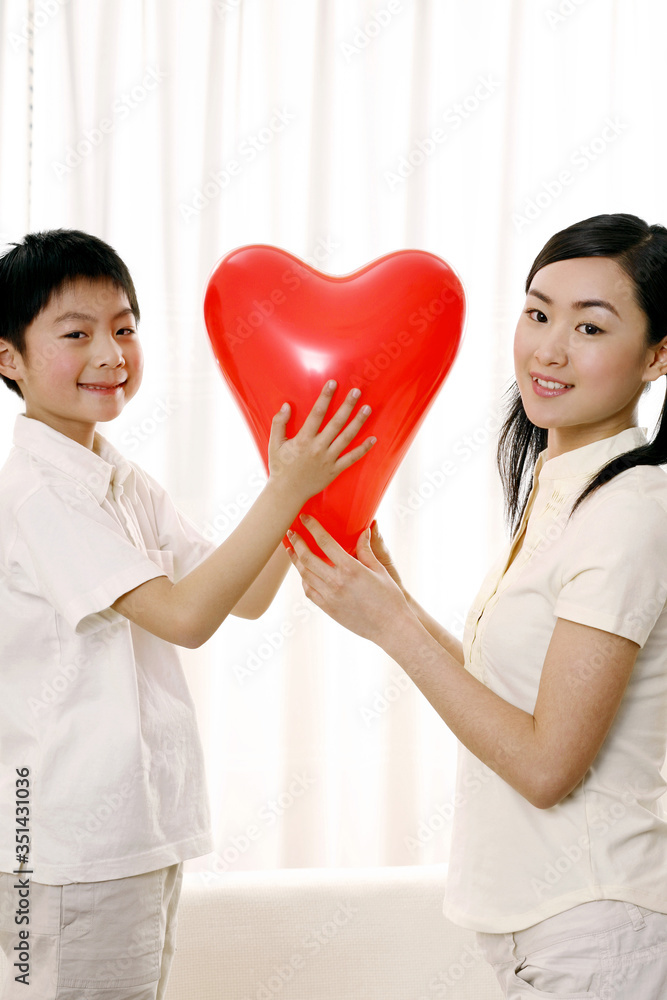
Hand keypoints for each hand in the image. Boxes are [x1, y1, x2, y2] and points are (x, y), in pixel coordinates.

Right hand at [268, 380, 374, 505]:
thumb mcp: (274, 444)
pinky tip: (373, 438)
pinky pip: (352, 458)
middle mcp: (318, 448)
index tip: (333, 383)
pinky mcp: (335, 470)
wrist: (287, 493)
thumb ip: (279, 423)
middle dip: (347, 405)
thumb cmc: (280, 467)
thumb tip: (286, 405)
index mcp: (303, 440)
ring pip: (347, 438)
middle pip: (336, 423)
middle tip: (357, 392)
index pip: (317, 413)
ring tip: (367, 408)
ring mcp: (328, 459)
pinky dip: (363, 449)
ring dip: (358, 422)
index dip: (325, 397)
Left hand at [287, 514, 412, 643]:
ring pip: (304, 574)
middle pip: (307, 557)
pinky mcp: (328, 608)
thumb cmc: (389, 598)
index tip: (304, 518)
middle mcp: (336, 582)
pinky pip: (309, 591)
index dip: (312, 527)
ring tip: (290, 549)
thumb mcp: (379, 570)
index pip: (325, 542)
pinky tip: (303, 572)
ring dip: (295, 560)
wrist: (390, 627)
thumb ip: (366, 550)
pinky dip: (303, 579)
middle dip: (296, 542)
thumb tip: (363, 531)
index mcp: (350, 568)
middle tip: (290, 532)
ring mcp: (330, 597)